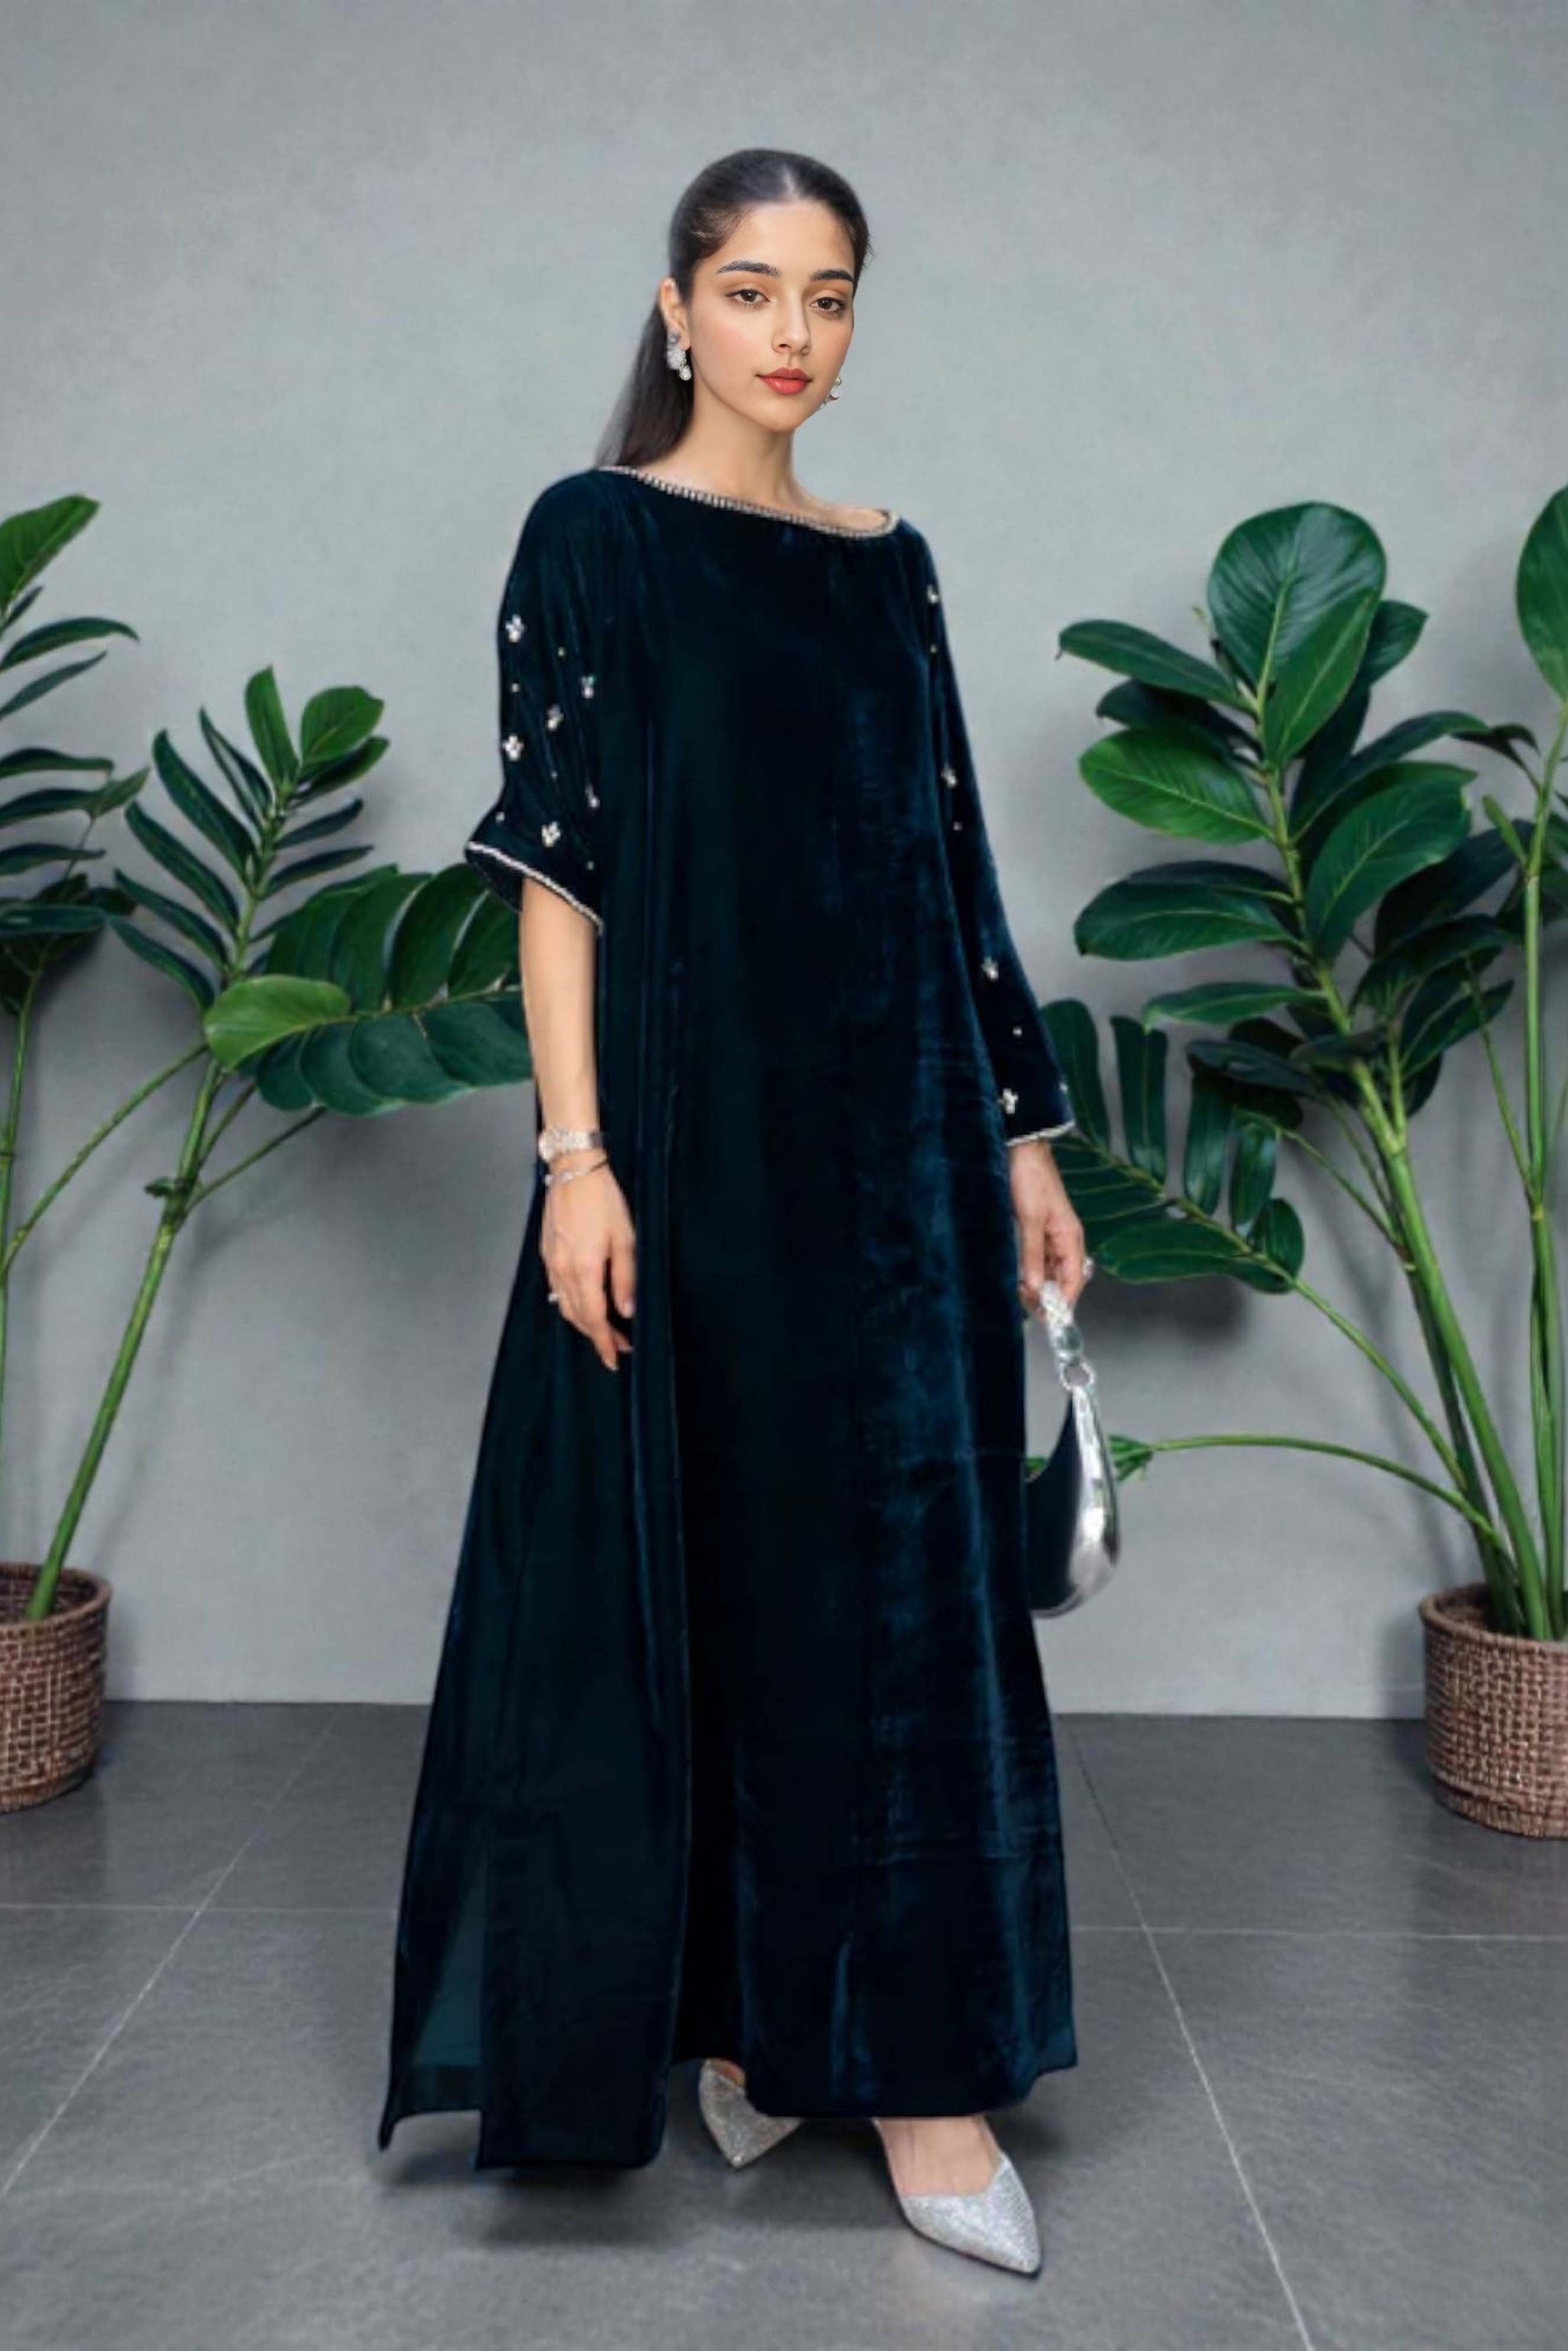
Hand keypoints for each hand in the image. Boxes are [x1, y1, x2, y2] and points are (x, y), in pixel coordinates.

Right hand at [541, 1152, 635, 1370]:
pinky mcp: (546, 1253)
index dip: (605, 1342)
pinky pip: (556, 1290)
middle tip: (617, 1346)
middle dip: (597, 1336)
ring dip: (583, 1323)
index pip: (595, 1319)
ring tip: (603, 1330)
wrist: (573, 1170)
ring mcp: (551, 1262)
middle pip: (578, 1317)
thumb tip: (627, 1311)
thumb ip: (625, 1279)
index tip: (615, 1358)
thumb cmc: (602, 1199)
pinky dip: (570, 1305)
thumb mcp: (625, 1239)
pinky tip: (583, 1303)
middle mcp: (563, 1270)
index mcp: (585, 1269)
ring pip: (564, 1306)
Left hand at [1007, 1137, 1087, 1311]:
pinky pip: (1038, 1259)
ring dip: (1038, 1285)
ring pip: (1049, 1270)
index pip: (1074, 1280)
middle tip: (1028, 1309)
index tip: (1050, 1320)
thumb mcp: (1030, 1220)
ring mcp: (1051, 1235)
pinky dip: (1031, 1271)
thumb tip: (1036, 1289)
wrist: (1020, 1150)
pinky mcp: (1037, 1230)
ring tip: (1020, 1296)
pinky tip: (1020, 1279)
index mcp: (1071, 1237)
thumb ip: (1032, 1256)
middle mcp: (1064, 1239)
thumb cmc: (1030, 1179)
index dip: (1064, 1302)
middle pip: (1063, 1278)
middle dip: (1049, 1296)